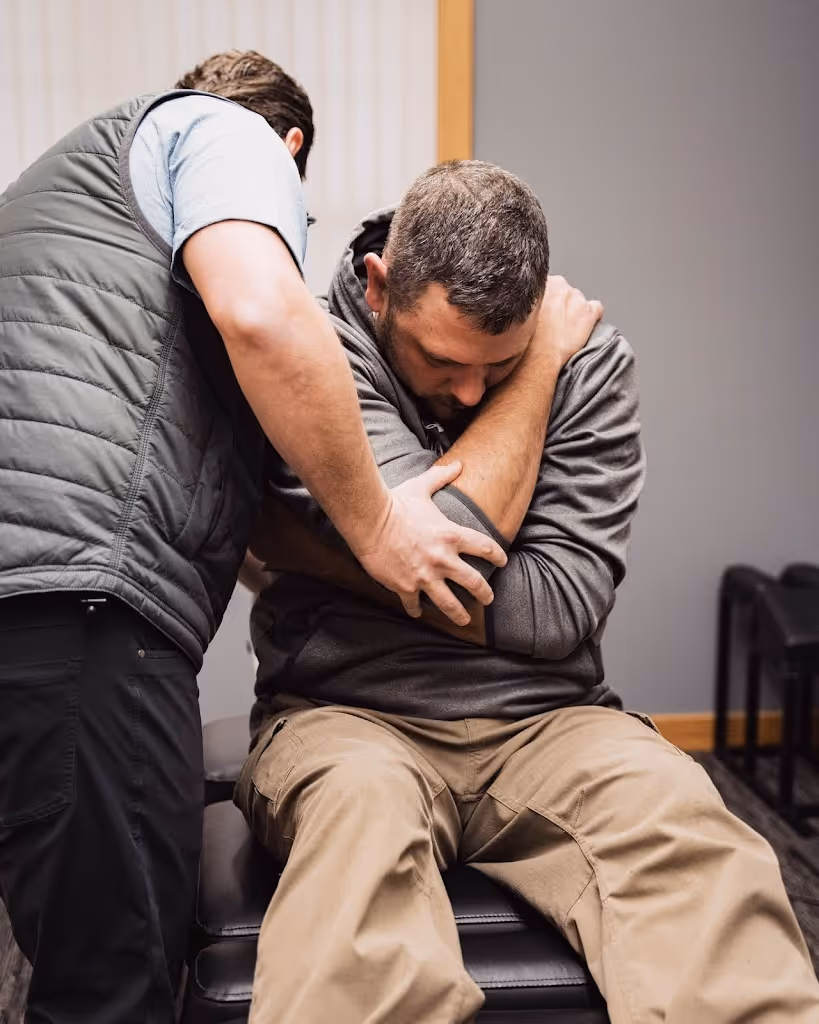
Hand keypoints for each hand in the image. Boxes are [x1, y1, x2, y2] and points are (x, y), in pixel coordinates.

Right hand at [353, 462, 507, 625]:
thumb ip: (442, 476)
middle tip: (488, 599)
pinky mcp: (406, 586)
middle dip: (484, 593)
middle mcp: (442, 559)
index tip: (503, 561)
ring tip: (464, 619)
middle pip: (474, 583)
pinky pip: (415, 605)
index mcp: (451, 536)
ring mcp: (425, 576)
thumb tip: (458, 463)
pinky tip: (419, 613)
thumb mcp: (421, 487)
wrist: (368, 520)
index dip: (498, 556)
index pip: (485, 547)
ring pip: (450, 604)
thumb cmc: (395, 502)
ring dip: (459, 614)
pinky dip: (417, 610)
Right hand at [532, 275, 602, 367]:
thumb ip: (530, 302)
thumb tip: (534, 304)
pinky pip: (597, 309)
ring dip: (575, 312)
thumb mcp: (520, 312)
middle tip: (554, 323)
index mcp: (541, 282)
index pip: (550, 285)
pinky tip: (585, 327)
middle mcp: (560, 285)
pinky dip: (593, 317)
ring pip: (579, 301)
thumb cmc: (527, 340)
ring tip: (566, 330)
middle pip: (565, 292)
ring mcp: (576, 298)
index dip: (548, 301)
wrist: (539, 356)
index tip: (546, 311)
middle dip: (562, 305)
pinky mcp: (589, 313)